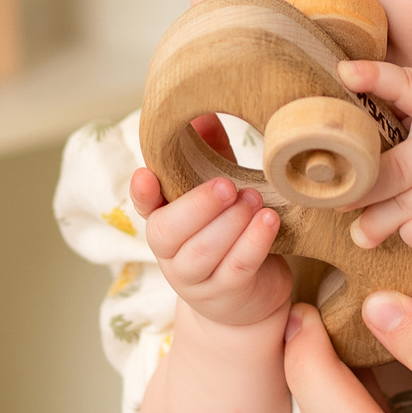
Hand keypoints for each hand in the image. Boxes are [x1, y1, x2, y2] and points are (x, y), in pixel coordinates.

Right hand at [133, 163, 290, 330]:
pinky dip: (253, 243)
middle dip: (197, 206)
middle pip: (167, 232)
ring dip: (229, 223)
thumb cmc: (232, 233)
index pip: (144, 208)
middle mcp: (171, 254)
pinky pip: (236, 269)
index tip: (144, 175)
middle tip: (226, 186)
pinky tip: (269, 221)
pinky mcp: (226, 295)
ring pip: (202, 253)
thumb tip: (205, 113)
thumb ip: (211, 155)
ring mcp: (196, 280)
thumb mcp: (220, 193)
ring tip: (253, 200)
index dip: (142, 193)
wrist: (247, 299)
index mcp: (165, 223)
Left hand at [338, 58, 411, 255]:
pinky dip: (408, 234)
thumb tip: (339, 154)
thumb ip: (399, 120)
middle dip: (357, 189)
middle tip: (335, 196)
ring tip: (363, 227)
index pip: (410, 85)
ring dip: (374, 220)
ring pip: (401, 208)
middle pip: (394, 170)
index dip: (377, 77)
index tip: (345, 73)